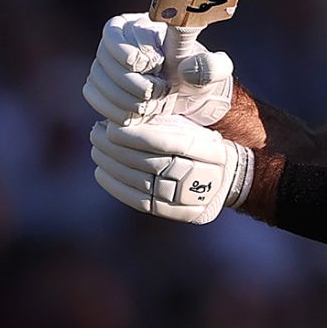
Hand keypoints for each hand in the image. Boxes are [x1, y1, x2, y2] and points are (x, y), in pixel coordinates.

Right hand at [83, 14, 234, 127]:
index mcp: (139, 24)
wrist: (190, 100)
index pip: (115, 35)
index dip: (134, 56)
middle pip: (103, 60)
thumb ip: (210, 67)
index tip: (159, 67)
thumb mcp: (215, 71)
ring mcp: (103, 63)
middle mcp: (116, 41)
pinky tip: (140, 115)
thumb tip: (184, 71)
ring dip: (126, 99)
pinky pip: (93, 96)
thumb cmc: (201, 78)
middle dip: (133, 83)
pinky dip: (115, 110)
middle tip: (162, 92)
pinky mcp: (99, 86)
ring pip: (97, 79)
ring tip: (155, 105)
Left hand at [90, 116, 253, 225]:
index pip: (170, 143)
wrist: (229, 177)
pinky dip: (118, 188)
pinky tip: (102, 173)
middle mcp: (206, 175)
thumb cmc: (200, 142)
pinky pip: (145, 203)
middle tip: (97, 134)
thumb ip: (164, 121)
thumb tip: (124, 115)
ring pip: (147, 184)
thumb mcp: (191, 124)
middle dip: (120, 150)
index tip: (113, 127)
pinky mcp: (183, 213)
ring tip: (97, 150)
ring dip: (114, 167)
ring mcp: (195, 198)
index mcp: (211, 149)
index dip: (139, 136)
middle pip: (156, 164)